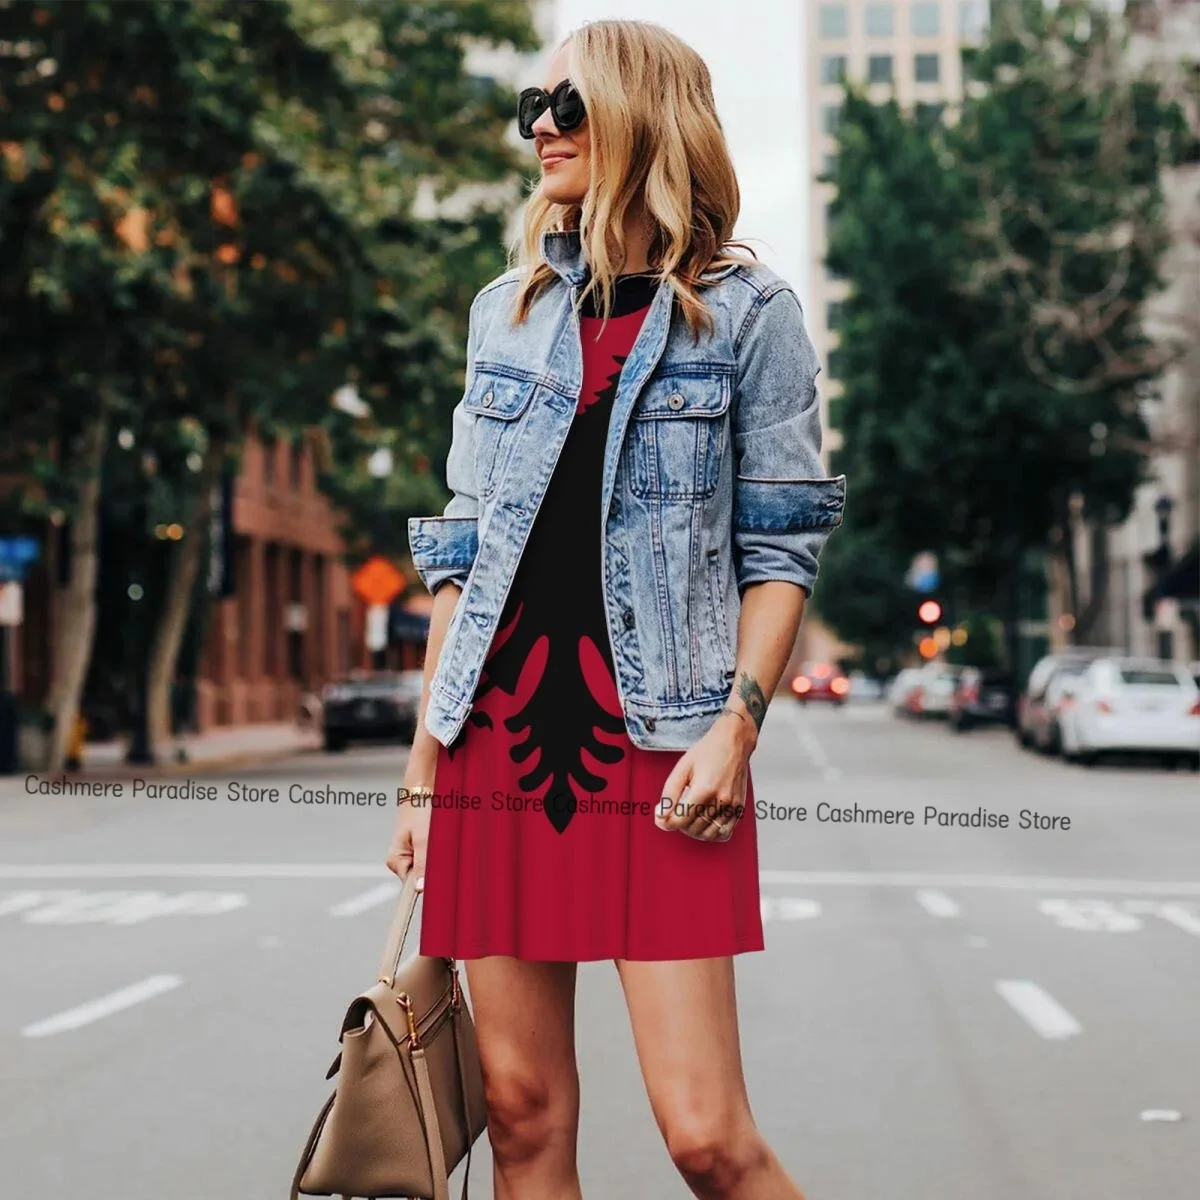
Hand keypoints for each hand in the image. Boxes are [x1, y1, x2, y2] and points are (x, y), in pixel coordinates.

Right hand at [386, 779, 432, 880]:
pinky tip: (443, 840)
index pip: (412, 885)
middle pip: (422, 876)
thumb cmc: (420, 810)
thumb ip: (422, 864)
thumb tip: (420, 888)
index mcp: (395, 861)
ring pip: (430, 867)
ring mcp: (412, 855)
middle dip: (435, 868)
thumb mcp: (423, 838)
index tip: (440, 881)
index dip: (426, 883)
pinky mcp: (422, 848)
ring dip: (440, 859)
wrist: (424, 789)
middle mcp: (402, 861)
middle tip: (441, 850)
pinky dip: (441, 852)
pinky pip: (434, 858)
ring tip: (440, 840)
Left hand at [655, 709, 756, 842]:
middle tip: (676, 810)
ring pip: (707, 834)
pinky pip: (724, 833)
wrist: (733, 743)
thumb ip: (669, 794)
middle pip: (693, 828)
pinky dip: (711, 833)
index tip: (661, 817)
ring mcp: (732, 806)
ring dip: (693, 830)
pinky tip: (704, 822)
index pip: (681, 820)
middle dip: (679, 823)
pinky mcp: (739, 809)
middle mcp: (721, 800)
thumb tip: (661, 815)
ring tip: (689, 816)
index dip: (666, 822)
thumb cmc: (708, 752)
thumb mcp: (682, 768)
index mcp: (704, 789)